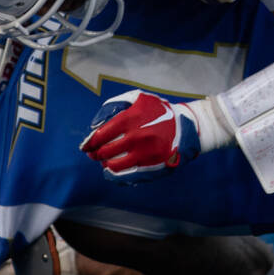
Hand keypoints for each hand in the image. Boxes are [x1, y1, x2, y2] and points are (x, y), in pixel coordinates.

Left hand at [80, 90, 201, 182]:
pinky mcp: (152, 167)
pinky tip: (111, 171)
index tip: (86, 145)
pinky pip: (127, 176)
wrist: (187, 126)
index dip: (89, 142)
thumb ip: (113, 106)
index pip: (100, 135)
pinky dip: (114, 175)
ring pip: (114, 165)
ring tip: (105, 160)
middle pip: (105, 152)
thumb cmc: (158, 111)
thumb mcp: (138, 98)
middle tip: (93, 153)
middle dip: (95, 153)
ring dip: (105, 164)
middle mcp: (136, 138)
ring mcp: (144, 154)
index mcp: (131, 119)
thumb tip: (95, 125)